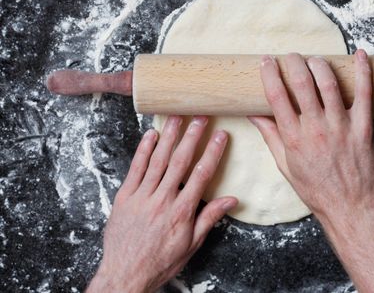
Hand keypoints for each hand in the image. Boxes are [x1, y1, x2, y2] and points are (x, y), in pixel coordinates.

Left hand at [87, 116, 237, 292]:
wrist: (125, 274)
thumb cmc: (160, 261)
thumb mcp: (191, 244)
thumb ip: (210, 218)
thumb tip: (231, 201)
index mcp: (181, 212)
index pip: (201, 175)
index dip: (212, 152)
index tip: (220, 136)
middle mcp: (162, 199)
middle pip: (180, 161)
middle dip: (192, 136)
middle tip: (200, 117)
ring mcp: (142, 196)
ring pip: (157, 160)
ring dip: (169, 137)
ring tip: (176, 117)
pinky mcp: (125, 197)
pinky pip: (135, 169)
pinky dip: (143, 150)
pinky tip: (150, 135)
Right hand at [250, 51, 373, 291]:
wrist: (349, 206)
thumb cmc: (316, 189)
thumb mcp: (285, 165)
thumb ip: (271, 136)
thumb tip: (254, 115)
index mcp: (294, 138)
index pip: (276, 96)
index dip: (269, 73)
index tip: (266, 61)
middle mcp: (316, 128)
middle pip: (302, 82)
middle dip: (294, 61)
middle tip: (291, 56)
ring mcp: (341, 126)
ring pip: (329, 83)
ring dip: (319, 63)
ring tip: (314, 58)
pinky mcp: (363, 127)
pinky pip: (365, 93)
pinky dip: (363, 71)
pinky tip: (360, 55)